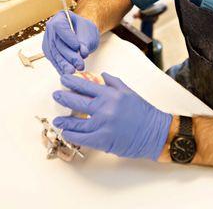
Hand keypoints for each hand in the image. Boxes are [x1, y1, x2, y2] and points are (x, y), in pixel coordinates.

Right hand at [42, 11, 99, 74]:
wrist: (83, 34)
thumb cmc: (86, 30)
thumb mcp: (89, 33)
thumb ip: (85, 42)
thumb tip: (83, 52)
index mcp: (60, 17)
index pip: (59, 26)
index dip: (67, 37)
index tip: (77, 46)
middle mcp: (51, 28)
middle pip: (56, 43)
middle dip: (68, 55)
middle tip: (79, 65)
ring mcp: (48, 40)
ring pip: (54, 53)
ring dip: (64, 64)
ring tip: (73, 71)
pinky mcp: (49, 51)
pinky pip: (53, 60)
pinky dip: (60, 67)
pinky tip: (66, 73)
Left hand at [52, 72, 171, 159]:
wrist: (154, 131)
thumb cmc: (143, 111)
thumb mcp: (129, 92)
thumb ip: (114, 83)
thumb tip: (102, 75)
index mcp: (110, 94)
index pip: (86, 86)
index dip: (73, 82)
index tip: (64, 78)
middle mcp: (105, 107)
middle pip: (78, 101)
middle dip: (64, 97)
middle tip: (56, 95)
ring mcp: (103, 124)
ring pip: (77, 121)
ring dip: (65, 121)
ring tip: (57, 120)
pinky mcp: (103, 140)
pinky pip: (83, 137)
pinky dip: (72, 135)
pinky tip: (66, 133)